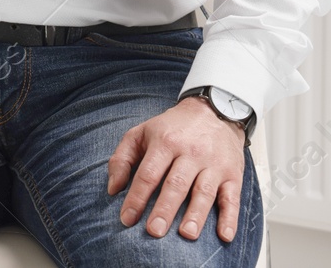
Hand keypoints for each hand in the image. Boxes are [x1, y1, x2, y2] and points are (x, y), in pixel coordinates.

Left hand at [107, 96, 247, 241]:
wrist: (212, 112)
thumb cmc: (171, 128)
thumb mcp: (140, 133)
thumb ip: (121, 159)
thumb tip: (113, 189)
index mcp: (164, 142)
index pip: (148, 174)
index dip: (136, 197)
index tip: (127, 219)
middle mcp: (190, 153)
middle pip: (176, 184)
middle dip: (164, 209)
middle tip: (154, 231)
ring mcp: (213, 164)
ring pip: (204, 192)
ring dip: (196, 215)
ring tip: (186, 234)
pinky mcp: (233, 174)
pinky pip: (232, 198)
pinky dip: (230, 218)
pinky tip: (224, 235)